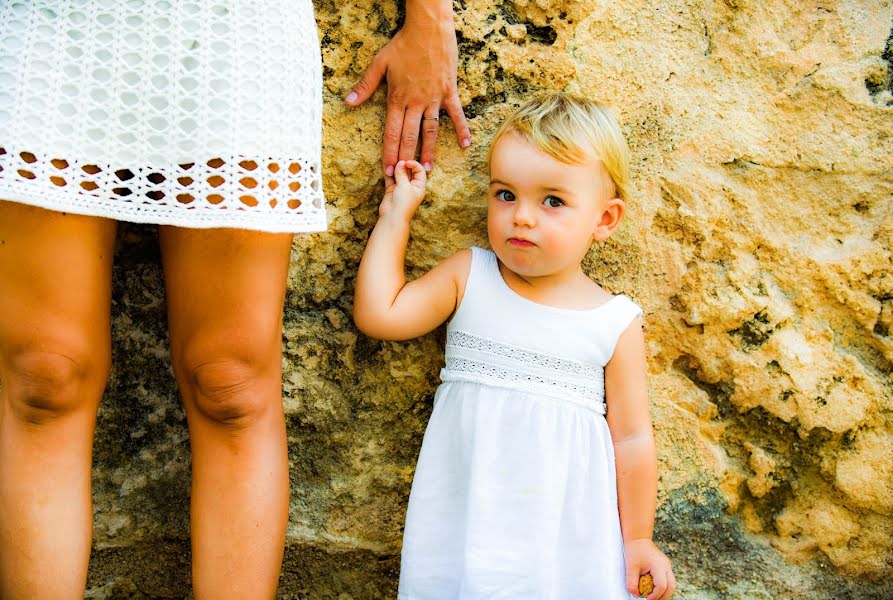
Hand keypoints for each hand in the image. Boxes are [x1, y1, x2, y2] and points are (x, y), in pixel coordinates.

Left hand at [344, 9, 470, 175]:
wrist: (429, 29)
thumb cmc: (403, 44)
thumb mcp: (379, 63)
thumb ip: (365, 85)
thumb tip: (348, 101)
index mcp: (397, 98)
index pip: (391, 132)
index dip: (388, 152)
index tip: (387, 170)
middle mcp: (415, 102)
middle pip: (409, 136)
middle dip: (404, 158)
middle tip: (403, 177)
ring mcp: (433, 99)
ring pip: (430, 130)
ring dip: (429, 150)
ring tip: (427, 169)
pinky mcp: (448, 92)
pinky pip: (456, 114)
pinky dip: (461, 129)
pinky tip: (465, 144)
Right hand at [379, 160, 426, 222]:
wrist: (392, 218)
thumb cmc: (403, 204)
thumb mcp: (405, 187)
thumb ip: (402, 174)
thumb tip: (400, 162)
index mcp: (419, 186)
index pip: (420, 170)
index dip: (414, 164)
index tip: (406, 162)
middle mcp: (411, 185)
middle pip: (409, 171)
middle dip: (403, 165)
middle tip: (397, 161)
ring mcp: (401, 187)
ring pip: (399, 174)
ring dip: (395, 168)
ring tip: (391, 163)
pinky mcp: (392, 189)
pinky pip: (391, 178)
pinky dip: (389, 173)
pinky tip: (387, 167)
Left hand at [624, 538, 675, 598]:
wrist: (638, 538)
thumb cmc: (634, 549)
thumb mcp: (630, 566)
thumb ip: (632, 582)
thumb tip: (635, 594)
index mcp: (659, 565)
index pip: (662, 586)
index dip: (655, 595)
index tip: (646, 599)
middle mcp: (666, 566)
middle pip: (671, 587)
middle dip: (664, 597)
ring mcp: (667, 565)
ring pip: (671, 584)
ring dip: (664, 592)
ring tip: (653, 596)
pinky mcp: (665, 566)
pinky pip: (667, 579)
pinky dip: (662, 586)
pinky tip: (653, 588)